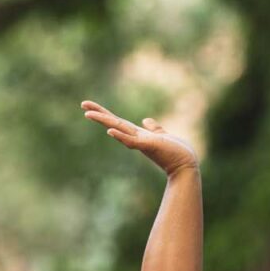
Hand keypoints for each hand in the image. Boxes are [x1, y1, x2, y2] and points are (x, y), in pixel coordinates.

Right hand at [81, 100, 198, 175]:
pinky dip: (121, 136)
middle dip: (99, 114)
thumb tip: (146, 120)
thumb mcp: (162, 136)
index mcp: (138, 135)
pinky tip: (110, 131)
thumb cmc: (176, 153)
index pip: (118, 122)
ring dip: (104, 122)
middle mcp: (136, 138)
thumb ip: (154, 128)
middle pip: (114, 123)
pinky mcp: (148, 146)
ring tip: (88, 114)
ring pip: (118, 130)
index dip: (105, 114)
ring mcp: (141, 143)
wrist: (186, 166)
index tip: (90, 106)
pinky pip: (131, 141)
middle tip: (83, 104)